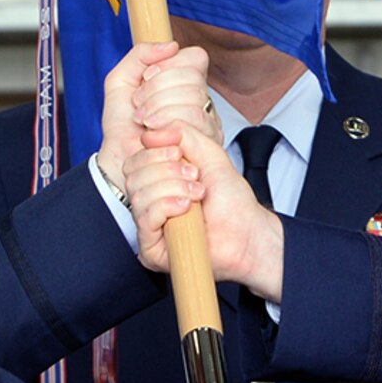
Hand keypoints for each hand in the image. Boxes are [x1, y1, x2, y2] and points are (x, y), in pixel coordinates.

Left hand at [95, 42, 214, 191]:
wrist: (119, 158)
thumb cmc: (122, 124)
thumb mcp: (120, 81)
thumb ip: (140, 55)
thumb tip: (171, 46)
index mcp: (185, 82)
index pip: (195, 57)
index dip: (167, 65)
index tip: (145, 79)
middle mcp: (202, 100)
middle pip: (192, 78)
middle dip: (156, 90)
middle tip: (139, 107)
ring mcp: (208, 121)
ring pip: (194, 98)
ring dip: (159, 108)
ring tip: (144, 122)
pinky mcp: (207, 143)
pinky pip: (194, 120)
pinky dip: (167, 123)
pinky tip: (154, 134)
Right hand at [125, 125, 284, 299]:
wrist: (248, 232)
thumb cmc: (232, 202)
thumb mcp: (208, 153)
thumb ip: (181, 133)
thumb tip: (149, 133)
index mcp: (157, 182)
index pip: (134, 162)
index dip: (155, 153)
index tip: (181, 155)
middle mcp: (150, 204)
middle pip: (133, 176)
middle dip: (167, 171)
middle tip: (194, 177)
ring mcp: (149, 227)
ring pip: (138, 195)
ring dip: (172, 188)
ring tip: (197, 194)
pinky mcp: (151, 249)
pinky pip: (144, 218)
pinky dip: (166, 206)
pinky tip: (185, 207)